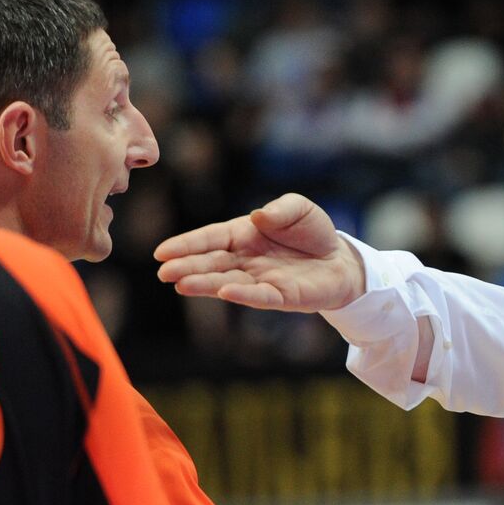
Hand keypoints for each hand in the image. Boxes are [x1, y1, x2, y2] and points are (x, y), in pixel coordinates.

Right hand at [153, 193, 365, 310]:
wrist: (341, 259)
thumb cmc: (312, 232)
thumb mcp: (299, 208)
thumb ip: (281, 209)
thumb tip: (259, 217)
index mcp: (243, 235)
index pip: (210, 238)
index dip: (186, 245)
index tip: (162, 252)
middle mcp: (246, 259)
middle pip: (212, 263)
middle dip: (187, 266)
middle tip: (163, 273)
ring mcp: (261, 279)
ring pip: (227, 282)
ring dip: (205, 284)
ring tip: (181, 285)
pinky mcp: (281, 296)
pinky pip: (259, 296)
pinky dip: (242, 294)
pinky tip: (224, 292)